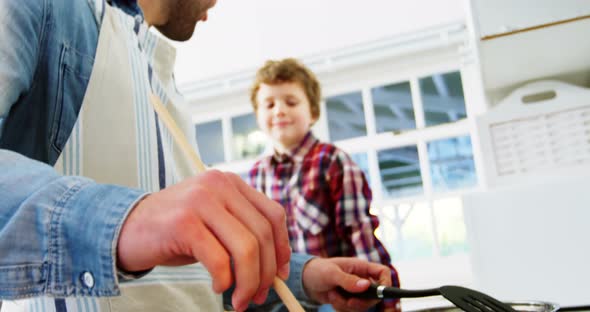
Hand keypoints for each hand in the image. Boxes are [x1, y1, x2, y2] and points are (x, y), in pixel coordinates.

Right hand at [116, 170, 290, 311]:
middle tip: (258, 296)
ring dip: (248, 282)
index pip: (273, 215)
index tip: (280, 274)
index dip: (283, 248)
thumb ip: (242, 233)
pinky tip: (219, 287)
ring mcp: (201, 201)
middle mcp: (219, 185)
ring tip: (241, 300)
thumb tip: (277, 268)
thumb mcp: (215, 223)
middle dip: (266, 273)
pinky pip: (219, 259)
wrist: (126, 229)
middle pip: (263, 234)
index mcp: (230, 183)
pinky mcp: (184, 223)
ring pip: (246, 248)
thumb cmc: (174, 231)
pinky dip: (224, 280)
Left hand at [302, 257, 391, 311]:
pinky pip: (352, 310)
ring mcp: (355, 290)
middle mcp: (361, 278)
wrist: (306, 280)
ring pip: (362, 305)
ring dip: (346, 304)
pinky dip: (341, 307)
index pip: (382, 272)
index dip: (385, 283)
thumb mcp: (332, 274)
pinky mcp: (348, 299)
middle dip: (361, 302)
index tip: (378, 293)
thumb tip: (366, 286)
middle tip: (348, 301)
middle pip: (374, 295)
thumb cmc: (318, 270)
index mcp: (360, 267)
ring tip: (333, 294)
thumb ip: (348, 280)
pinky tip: (331, 298)